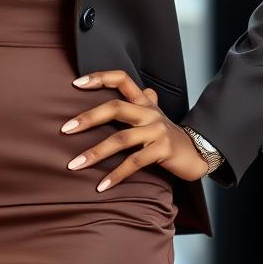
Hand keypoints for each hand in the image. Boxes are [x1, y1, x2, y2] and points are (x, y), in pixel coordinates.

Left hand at [62, 70, 210, 189]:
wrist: (197, 153)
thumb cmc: (167, 133)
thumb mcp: (152, 114)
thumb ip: (137, 99)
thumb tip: (118, 82)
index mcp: (144, 101)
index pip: (122, 79)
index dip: (100, 77)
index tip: (76, 83)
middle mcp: (149, 112)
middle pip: (115, 107)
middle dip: (88, 118)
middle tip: (65, 129)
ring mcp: (157, 131)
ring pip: (120, 139)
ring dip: (94, 153)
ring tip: (74, 164)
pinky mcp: (162, 150)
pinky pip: (134, 163)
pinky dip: (116, 175)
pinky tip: (101, 186)